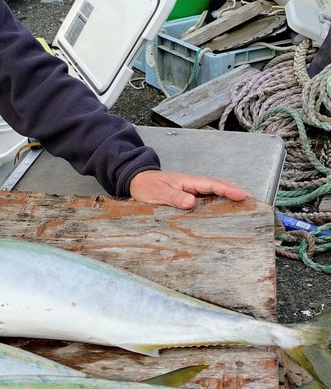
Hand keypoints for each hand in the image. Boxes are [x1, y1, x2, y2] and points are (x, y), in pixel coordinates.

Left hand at [129, 169, 248, 209]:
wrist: (137, 180)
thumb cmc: (147, 186)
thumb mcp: (159, 193)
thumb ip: (175, 198)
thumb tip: (192, 202)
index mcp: (188, 181)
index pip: (212, 185)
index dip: (228, 190)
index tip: (242, 196)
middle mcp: (192, 184)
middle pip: (218, 186)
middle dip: (235, 191)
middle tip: (252, 201)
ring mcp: (191, 188)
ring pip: (214, 191)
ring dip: (228, 196)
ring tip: (244, 205)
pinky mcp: (188, 194)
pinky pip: (206, 196)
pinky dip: (218, 200)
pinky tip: (223, 209)